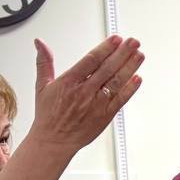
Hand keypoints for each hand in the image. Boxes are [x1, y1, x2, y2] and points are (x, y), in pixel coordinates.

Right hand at [29, 35, 143, 154]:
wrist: (54, 141)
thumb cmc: (49, 115)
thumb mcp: (42, 85)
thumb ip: (44, 62)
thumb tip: (40, 44)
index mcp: (69, 82)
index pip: (91, 60)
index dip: (105, 48)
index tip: (116, 39)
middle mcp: (85, 92)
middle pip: (107, 68)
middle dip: (122, 53)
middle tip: (133, 42)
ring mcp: (97, 104)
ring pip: (116, 82)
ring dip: (130, 67)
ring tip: (139, 55)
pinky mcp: (105, 115)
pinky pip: (120, 100)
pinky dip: (130, 89)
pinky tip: (137, 78)